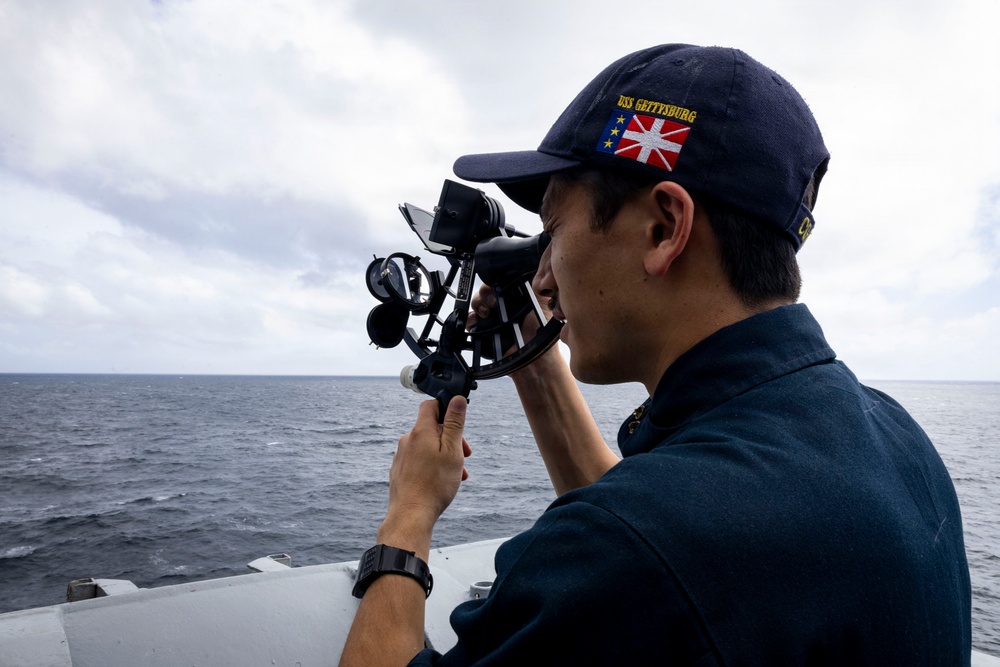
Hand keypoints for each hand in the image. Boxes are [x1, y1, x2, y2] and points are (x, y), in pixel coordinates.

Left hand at [381, 396, 471, 541]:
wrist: (411, 515)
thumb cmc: (434, 484)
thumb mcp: (452, 451)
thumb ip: (454, 423)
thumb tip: (457, 399)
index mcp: (421, 431)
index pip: (431, 405)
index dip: (446, 408)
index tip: (459, 422)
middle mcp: (408, 440)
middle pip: (432, 428)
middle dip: (451, 438)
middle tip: (466, 455)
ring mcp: (402, 456)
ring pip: (427, 447)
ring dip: (444, 455)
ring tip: (458, 474)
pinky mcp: (400, 470)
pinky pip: (419, 461)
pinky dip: (433, 466)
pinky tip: (442, 482)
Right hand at [466, 282, 553, 356]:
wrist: (534, 361)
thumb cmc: (542, 333)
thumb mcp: (544, 302)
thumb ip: (538, 284)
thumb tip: (535, 265)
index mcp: (516, 295)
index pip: (501, 280)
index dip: (497, 279)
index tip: (499, 284)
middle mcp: (504, 305)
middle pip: (486, 289)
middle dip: (485, 291)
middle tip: (493, 300)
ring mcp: (493, 317)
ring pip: (477, 302)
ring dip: (478, 303)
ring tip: (487, 311)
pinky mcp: (484, 331)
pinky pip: (471, 320)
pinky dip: (471, 319)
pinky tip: (478, 320)